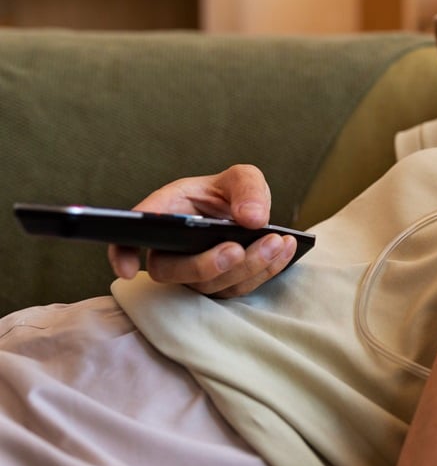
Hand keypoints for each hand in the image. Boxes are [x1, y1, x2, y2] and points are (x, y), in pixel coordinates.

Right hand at [107, 164, 296, 297]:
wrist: (251, 212)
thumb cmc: (233, 192)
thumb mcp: (241, 177)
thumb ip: (247, 188)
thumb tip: (252, 219)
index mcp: (165, 214)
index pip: (129, 236)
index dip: (122, 254)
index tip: (128, 270)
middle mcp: (172, 249)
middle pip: (173, 271)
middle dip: (205, 265)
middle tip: (236, 249)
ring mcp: (195, 272)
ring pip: (210, 285)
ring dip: (246, 266)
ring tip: (276, 241)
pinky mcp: (221, 285)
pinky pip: (238, 288)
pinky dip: (265, 269)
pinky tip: (285, 248)